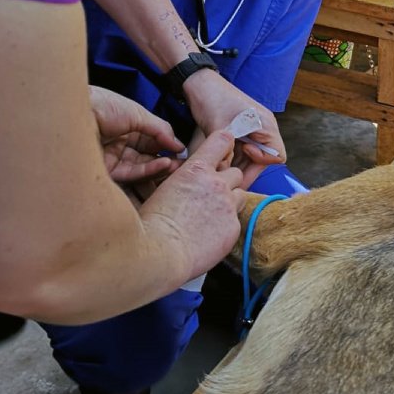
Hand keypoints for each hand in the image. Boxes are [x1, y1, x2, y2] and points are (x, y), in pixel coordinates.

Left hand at [90, 86, 184, 182]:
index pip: (151, 140)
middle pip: (147, 156)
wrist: (74, 113)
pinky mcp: (106, 172)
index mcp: (126, 127)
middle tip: (182, 162)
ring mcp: (113, 158)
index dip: (167, 144)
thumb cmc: (103, 106)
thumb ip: (160, 129)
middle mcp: (120, 144)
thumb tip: (179, 144)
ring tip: (176, 165)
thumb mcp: (137, 113)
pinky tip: (164, 164)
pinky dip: (149, 170)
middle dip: (166, 159)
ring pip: (141, 167)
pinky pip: (131, 174)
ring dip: (160, 167)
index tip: (182, 150)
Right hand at [140, 129, 245, 281]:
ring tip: (212, 215)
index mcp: (196, 169)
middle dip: (226, 181)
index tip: (223, 152)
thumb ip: (185, 179)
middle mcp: (216, 183)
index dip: (225, 145)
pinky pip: (236, 220)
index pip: (223, 140)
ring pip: (241, 194)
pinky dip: (226, 224)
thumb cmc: (152, 223)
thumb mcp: (165, 188)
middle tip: (210, 196)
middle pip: (235, 172)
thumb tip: (190, 179)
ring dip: (230, 200)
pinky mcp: (233, 227)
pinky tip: (209, 234)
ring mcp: (228, 205)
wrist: (160, 253)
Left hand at [182, 71, 285, 187]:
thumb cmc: (212, 100)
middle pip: (265, 159)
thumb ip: (225, 156)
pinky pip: (244, 151)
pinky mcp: (244, 131)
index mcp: (266, 124)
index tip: (242, 153)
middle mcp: (264, 128)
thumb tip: (224, 178)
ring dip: (240, 166)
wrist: (200, 83)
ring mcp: (255, 129)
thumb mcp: (219, 130)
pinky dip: (234, 159)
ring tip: (222, 173)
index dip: (261, 161)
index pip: (277, 155)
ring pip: (253, 157)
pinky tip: (221, 164)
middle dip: (248, 170)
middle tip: (230, 180)